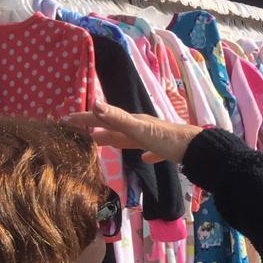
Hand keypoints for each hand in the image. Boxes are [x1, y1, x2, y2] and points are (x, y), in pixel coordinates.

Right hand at [67, 101, 201, 164]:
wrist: (197, 148)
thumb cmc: (166, 139)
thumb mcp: (138, 129)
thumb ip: (117, 118)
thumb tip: (95, 103)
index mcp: (133, 122)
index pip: (104, 117)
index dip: (85, 118)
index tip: (65, 119)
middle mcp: (142, 127)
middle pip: (114, 127)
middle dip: (95, 128)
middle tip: (77, 131)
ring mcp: (154, 138)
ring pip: (129, 138)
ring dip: (114, 139)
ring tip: (100, 142)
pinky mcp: (166, 150)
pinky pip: (151, 151)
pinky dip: (146, 154)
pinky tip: (145, 158)